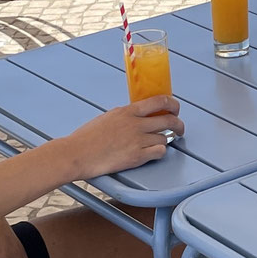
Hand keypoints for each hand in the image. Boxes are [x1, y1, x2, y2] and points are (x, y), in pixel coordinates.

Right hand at [64, 93, 183, 178]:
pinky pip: (160, 152)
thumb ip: (124, 115)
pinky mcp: (137, 156)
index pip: (159, 101)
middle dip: (178, 124)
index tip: (175, 109)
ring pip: (165, 138)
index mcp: (127, 111)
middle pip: (169, 120)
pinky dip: (160, 152)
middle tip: (179, 128)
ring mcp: (137, 140)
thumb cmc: (87, 137)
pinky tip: (154, 152)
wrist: (77, 153)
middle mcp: (135, 124)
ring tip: (160, 142)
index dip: (173, 104)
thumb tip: (136, 115)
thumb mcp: (107, 117)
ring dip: (166, 140)